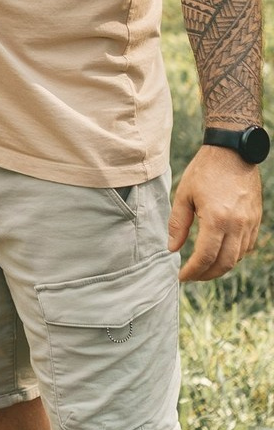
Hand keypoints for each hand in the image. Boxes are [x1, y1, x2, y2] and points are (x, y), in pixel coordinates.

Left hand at [169, 144, 262, 279]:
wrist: (233, 152)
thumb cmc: (205, 171)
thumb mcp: (184, 194)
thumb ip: (178, 224)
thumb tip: (172, 248)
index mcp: (216, 219)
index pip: (205, 257)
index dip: (193, 271)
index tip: (182, 276)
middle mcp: (237, 225)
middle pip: (225, 263)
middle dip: (207, 274)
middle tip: (192, 276)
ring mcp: (250, 224)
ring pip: (238, 257)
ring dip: (221, 267)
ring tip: (204, 267)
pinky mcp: (256, 220)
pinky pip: (248, 246)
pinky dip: (235, 255)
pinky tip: (221, 253)